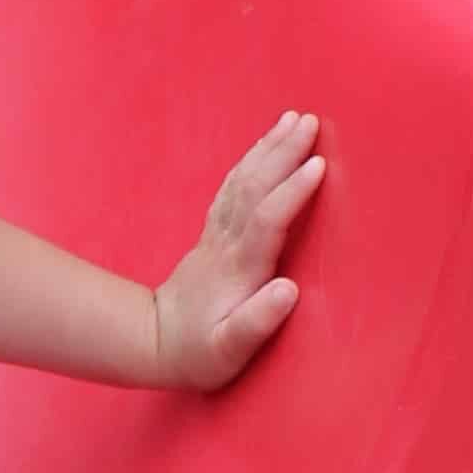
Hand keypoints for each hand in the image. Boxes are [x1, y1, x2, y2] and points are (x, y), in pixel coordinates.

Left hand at [150, 110, 322, 391]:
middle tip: (312, 121)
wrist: (153, 343)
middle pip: (256, 188)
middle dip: (284, 152)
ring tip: (295, 119)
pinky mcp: (214, 233)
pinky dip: (252, 161)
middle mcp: (227, 243)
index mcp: (239, 269)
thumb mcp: (228, 350)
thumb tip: (288, 290)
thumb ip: (257, 322)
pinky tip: (264, 145)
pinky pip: (234, 187)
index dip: (292, 192)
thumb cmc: (199, 353)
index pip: (268, 220)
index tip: (319, 164)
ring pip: (243, 181)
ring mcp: (217, 234)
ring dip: (270, 148)